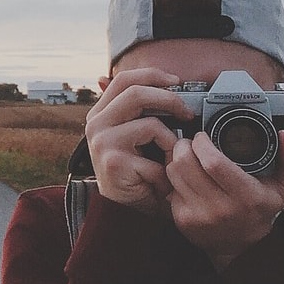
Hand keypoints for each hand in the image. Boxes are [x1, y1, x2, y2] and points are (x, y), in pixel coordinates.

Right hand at [84, 68, 192, 216]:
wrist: (123, 208)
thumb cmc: (133, 170)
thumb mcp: (128, 134)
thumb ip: (128, 109)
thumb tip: (108, 77)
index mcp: (100, 112)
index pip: (124, 79)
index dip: (153, 75)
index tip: (177, 81)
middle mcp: (96, 124)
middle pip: (136, 93)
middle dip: (169, 99)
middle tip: (187, 113)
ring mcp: (102, 143)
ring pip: (150, 124)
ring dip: (170, 141)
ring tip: (169, 157)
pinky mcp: (114, 163)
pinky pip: (155, 156)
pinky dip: (165, 169)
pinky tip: (160, 178)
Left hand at [165, 130, 283, 269]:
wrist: (240, 246)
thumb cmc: (261, 211)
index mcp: (247, 197)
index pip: (213, 162)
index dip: (203, 143)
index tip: (205, 136)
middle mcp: (221, 208)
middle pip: (185, 163)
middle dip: (185, 145)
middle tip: (193, 143)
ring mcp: (198, 215)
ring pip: (173, 173)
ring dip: (177, 158)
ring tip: (189, 157)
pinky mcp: (182, 220)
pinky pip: (170, 188)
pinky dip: (175, 178)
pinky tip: (188, 178)